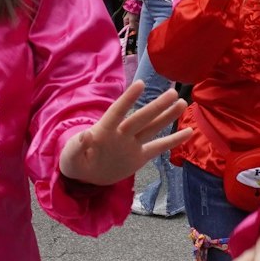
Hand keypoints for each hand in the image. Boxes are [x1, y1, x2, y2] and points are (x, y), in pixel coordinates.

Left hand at [59, 80, 192, 186]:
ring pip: (152, 127)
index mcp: (104, 131)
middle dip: (156, 106)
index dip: (128, 99)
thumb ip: (77, 147)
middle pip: (141, 118)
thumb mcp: (70, 157)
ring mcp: (132, 144)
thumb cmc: (74, 161)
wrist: (84, 176)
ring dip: (166, 116)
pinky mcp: (139, 157)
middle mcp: (121, 134)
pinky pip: (158, 147)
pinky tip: (189, 131)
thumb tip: (85, 135)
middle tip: (173, 92)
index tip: (141, 84)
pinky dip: (173, 141)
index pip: (118, 112)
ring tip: (182, 102)